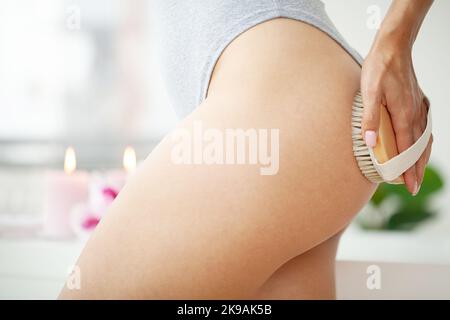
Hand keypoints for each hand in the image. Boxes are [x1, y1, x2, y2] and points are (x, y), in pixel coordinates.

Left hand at [360, 45, 432, 194]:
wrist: (393, 47)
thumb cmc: (379, 68)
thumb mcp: (369, 92)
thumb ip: (370, 118)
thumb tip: (371, 142)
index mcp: (404, 113)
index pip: (407, 148)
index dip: (408, 168)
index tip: (409, 185)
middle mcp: (415, 112)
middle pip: (418, 147)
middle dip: (416, 168)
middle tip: (413, 187)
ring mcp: (419, 106)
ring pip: (423, 138)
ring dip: (421, 157)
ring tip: (417, 172)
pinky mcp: (418, 101)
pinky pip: (424, 126)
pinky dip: (423, 140)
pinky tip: (420, 144)